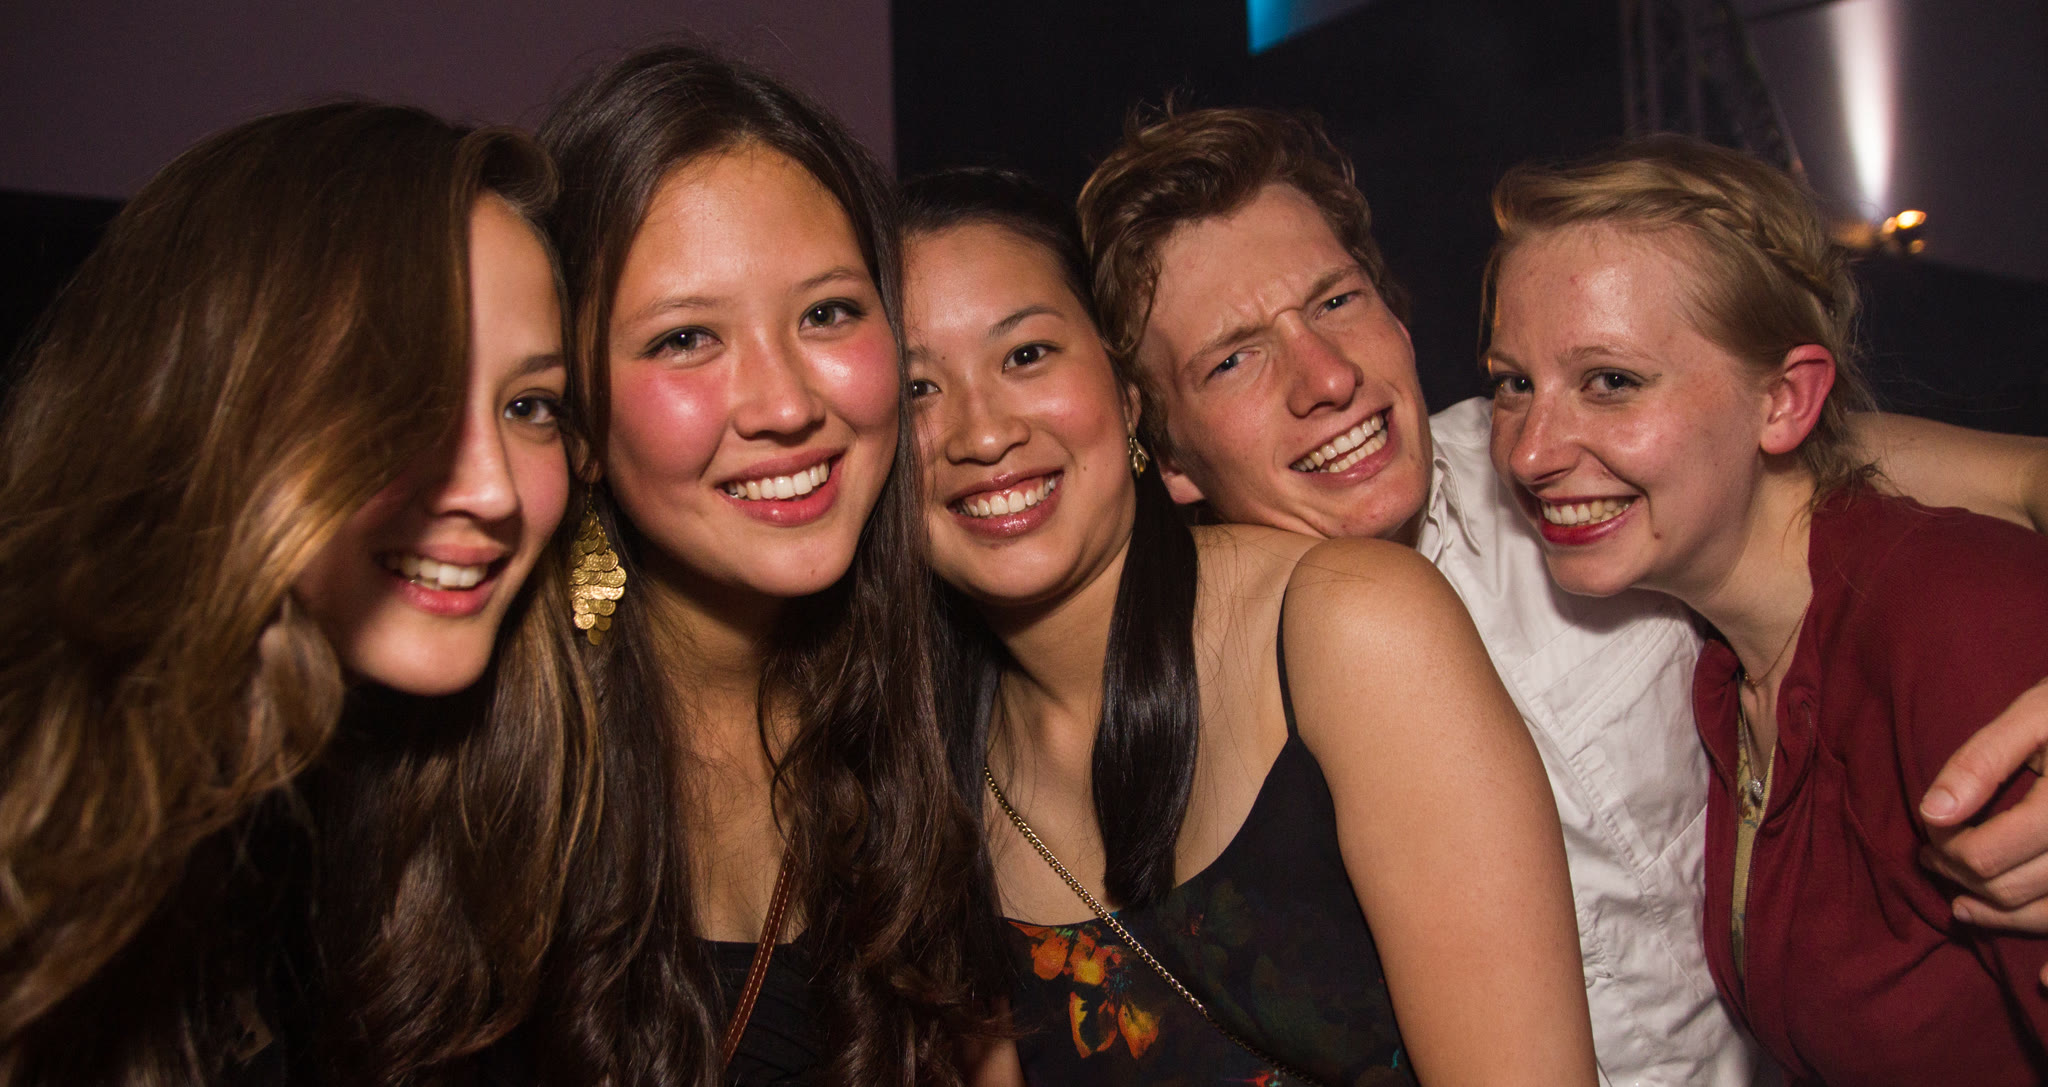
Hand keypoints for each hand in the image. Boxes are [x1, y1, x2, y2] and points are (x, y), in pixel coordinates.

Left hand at [1920, 680, 2047, 976]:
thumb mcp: (2033, 716)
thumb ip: (1981, 761)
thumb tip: (1931, 812)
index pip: (1985, 855)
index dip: (1945, 848)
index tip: (1929, 828)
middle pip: (2011, 888)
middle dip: (1961, 877)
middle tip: (1932, 856)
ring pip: (2046, 915)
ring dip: (1998, 916)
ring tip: (1960, 901)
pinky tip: (2042, 980)